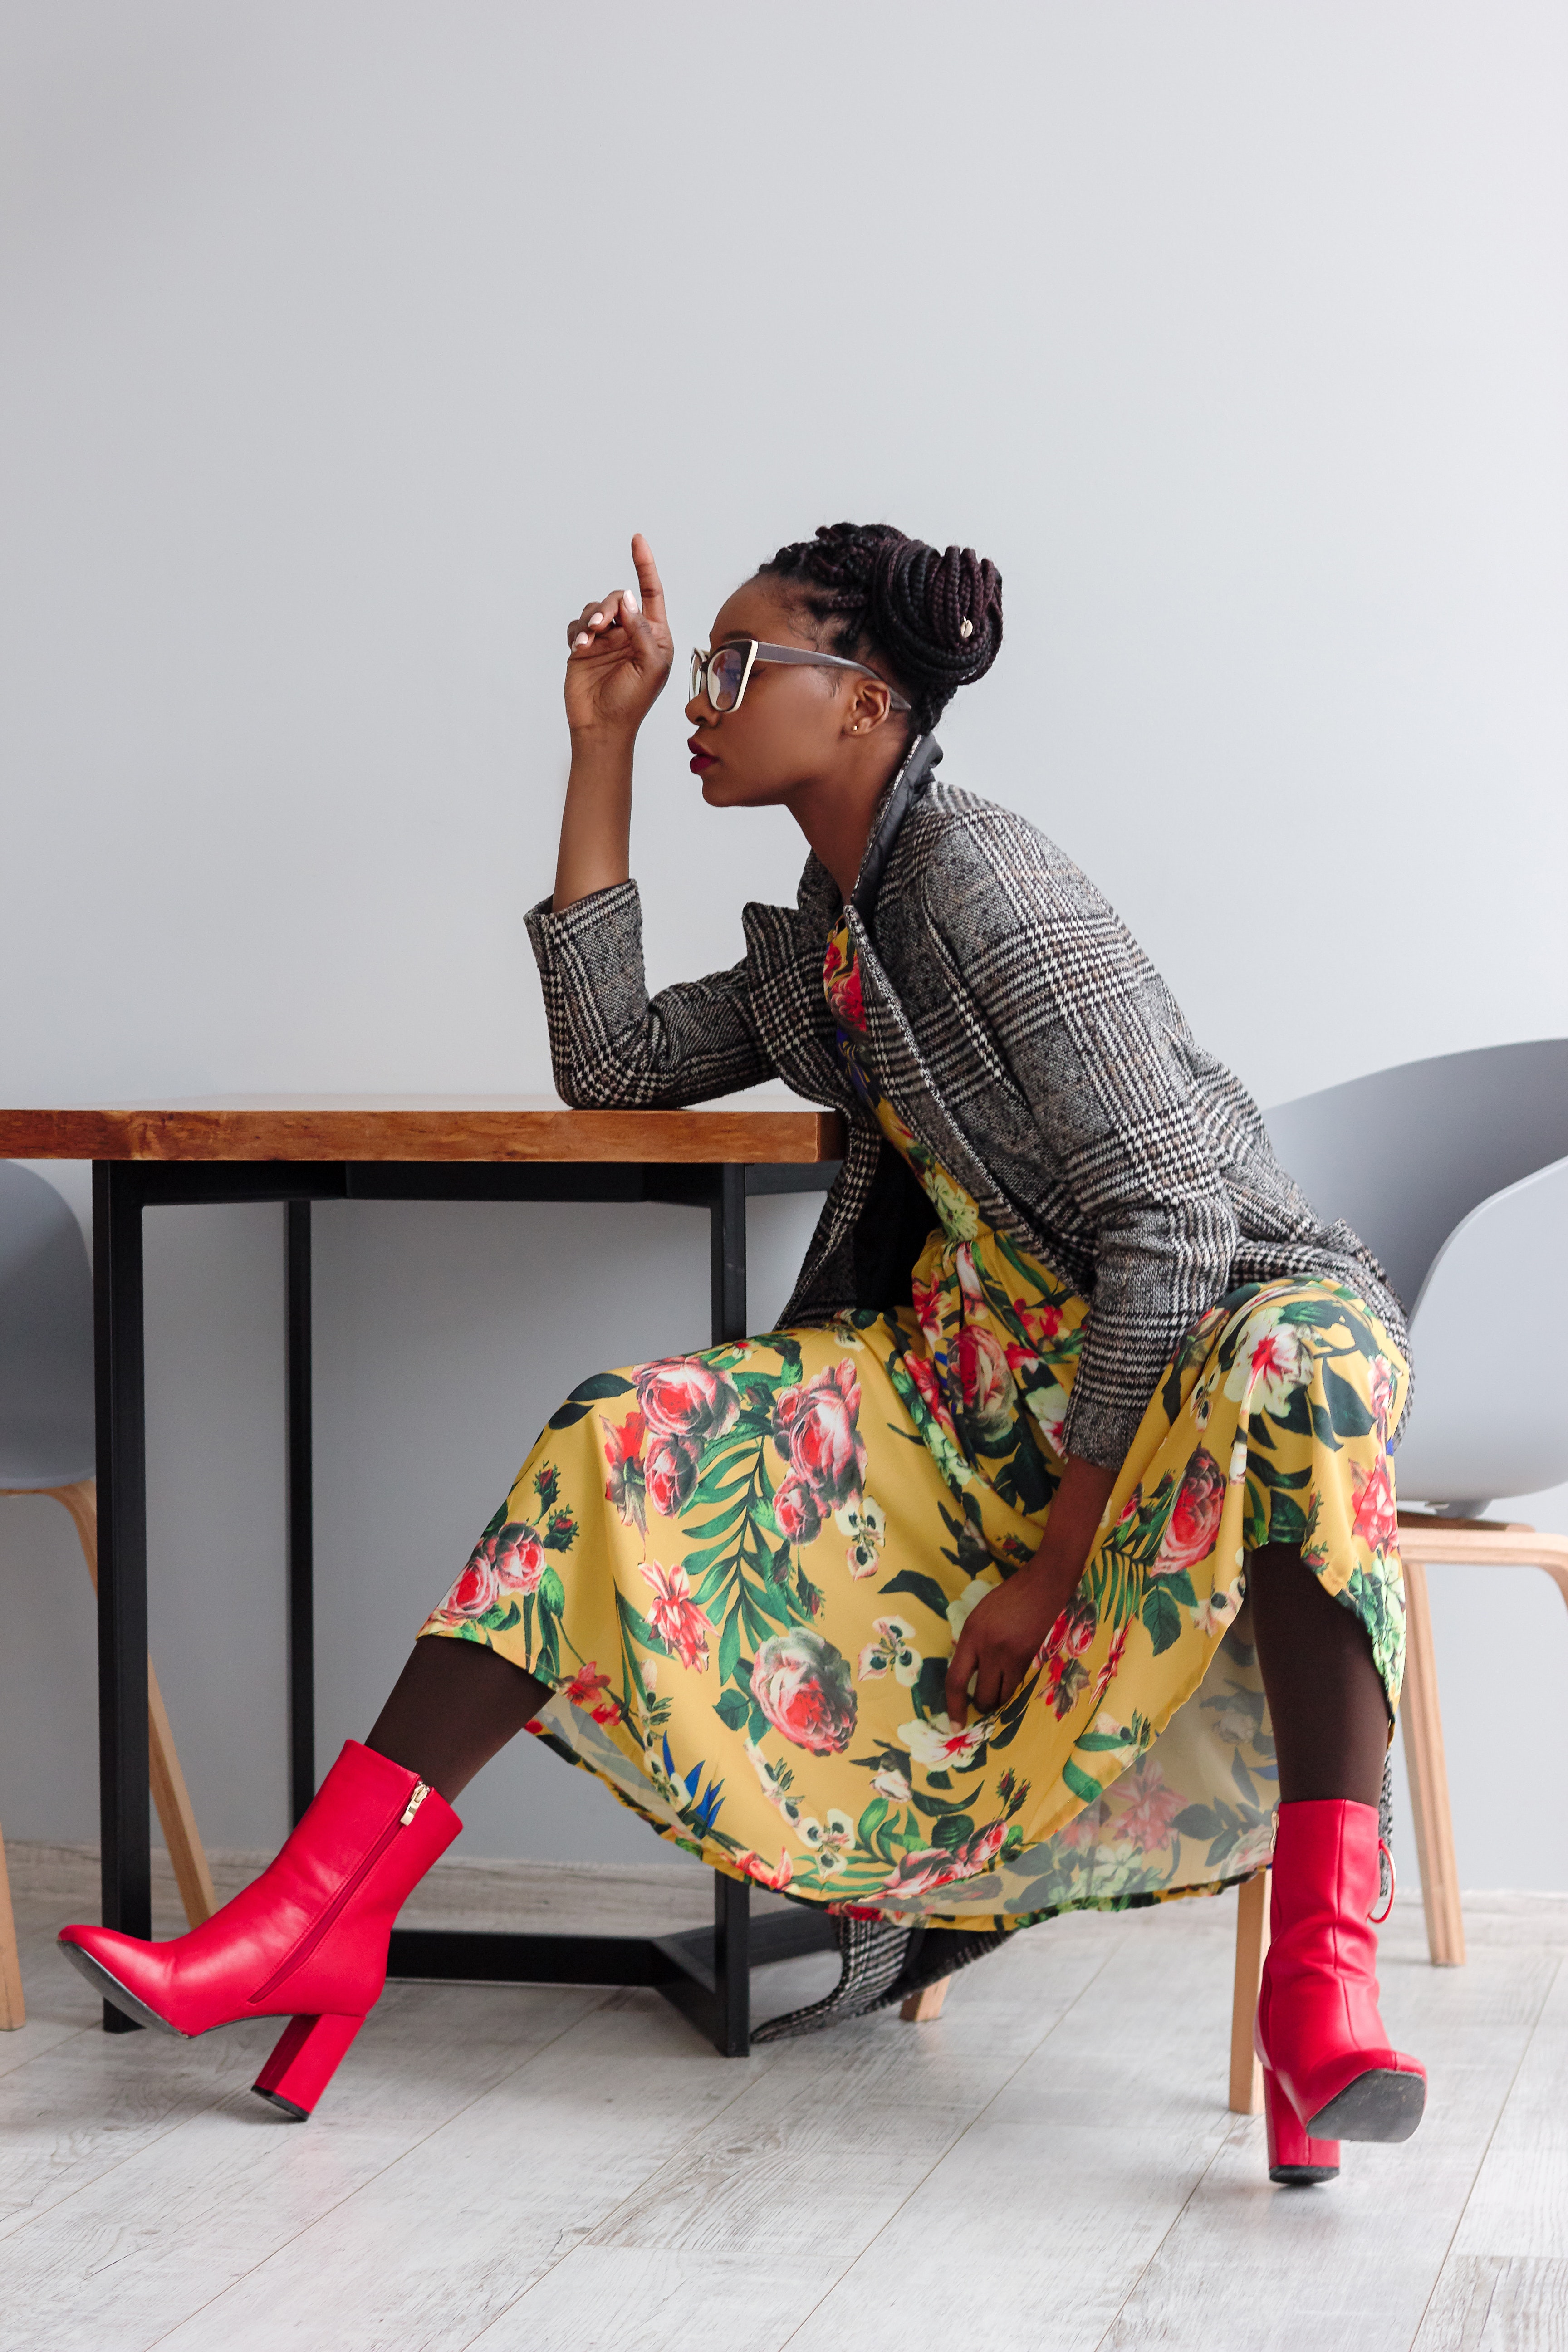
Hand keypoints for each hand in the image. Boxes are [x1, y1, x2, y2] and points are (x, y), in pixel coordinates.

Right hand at [563, 533, 672, 737]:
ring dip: (591, 620)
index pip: (650, 593)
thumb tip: (626, 598)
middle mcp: (630, 633)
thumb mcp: (651, 666)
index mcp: (654, 635)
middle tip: (601, 625)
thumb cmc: (633, 702)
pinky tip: (580, 648)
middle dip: (609, 606)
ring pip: (596, 609)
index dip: (644, 565)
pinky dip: (577, 632)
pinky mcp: (584, 648)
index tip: (637, 540)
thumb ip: (642, 629)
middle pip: (618, 598)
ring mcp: (606, 640)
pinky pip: (577, 626)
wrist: (603, 727)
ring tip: (589, 641)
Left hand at [945, 1551, 1085, 1726]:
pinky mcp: (1029, 1660)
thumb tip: (967, 1674)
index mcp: (971, 1636)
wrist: (1042, 1587)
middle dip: (980, 1706)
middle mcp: (989, 1649)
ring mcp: (1011, 1656)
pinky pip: (1016, 1687)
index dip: (954, 1707)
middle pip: (982, 1696)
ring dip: (997, 1702)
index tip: (954, 1725)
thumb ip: (971, 1645)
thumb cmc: (1006, 1598)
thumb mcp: (978, 1617)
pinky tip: (1009, 1681)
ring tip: (995, 1693)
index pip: (956, 1681)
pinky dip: (1010, 1690)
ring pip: (1002, 1697)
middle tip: (980, 1704)